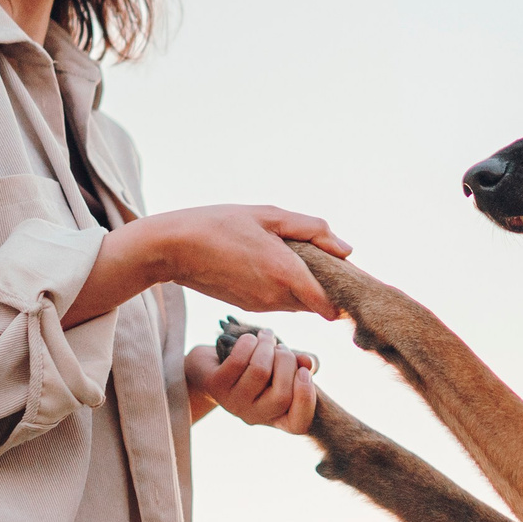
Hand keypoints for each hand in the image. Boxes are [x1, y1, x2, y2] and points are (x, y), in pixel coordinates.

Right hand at [65, 206, 350, 327]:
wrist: (172, 248)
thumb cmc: (219, 223)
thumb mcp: (268, 214)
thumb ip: (311, 229)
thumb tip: (346, 250)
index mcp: (284, 272)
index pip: (328, 304)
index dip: (344, 296)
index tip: (350, 282)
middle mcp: (275, 296)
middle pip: (316, 304)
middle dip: (328, 289)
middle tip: (329, 262)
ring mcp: (260, 305)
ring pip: (298, 305)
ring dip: (306, 289)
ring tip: (302, 258)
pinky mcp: (247, 306)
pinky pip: (279, 303)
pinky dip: (286, 290)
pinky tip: (276, 265)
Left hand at [184, 332, 316, 432]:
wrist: (212, 364)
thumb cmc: (254, 366)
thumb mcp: (281, 367)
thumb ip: (301, 365)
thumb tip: (309, 363)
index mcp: (275, 416)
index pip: (298, 424)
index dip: (306, 399)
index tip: (305, 372)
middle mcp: (254, 416)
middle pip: (281, 396)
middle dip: (287, 361)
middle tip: (281, 347)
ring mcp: (234, 403)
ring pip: (260, 371)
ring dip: (267, 345)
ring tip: (266, 336)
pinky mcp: (216, 386)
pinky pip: (238, 360)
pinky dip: (249, 342)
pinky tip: (250, 338)